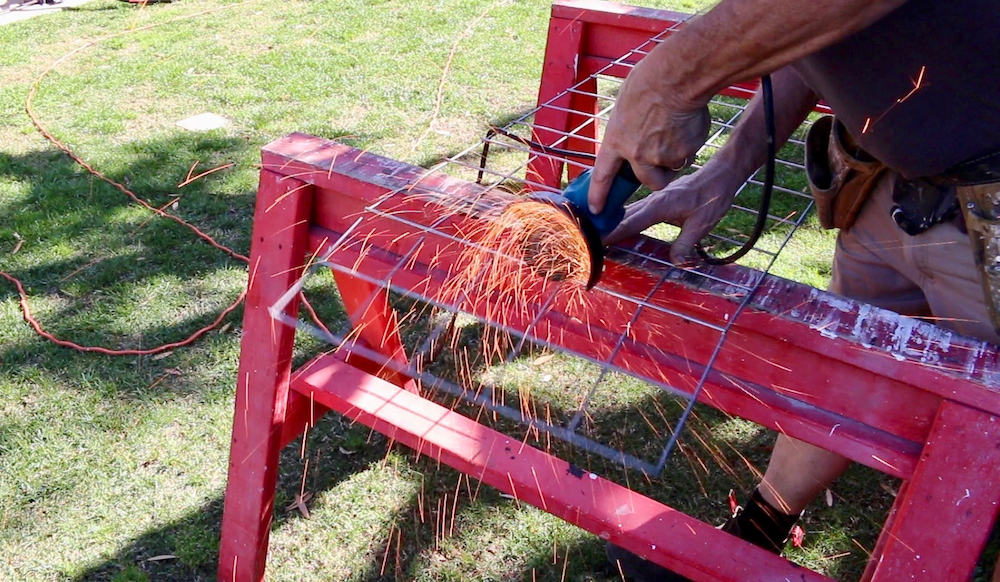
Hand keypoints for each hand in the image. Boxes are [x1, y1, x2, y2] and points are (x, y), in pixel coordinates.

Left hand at [587, 57, 710, 214]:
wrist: (676, 77)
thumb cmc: (649, 82)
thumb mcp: (626, 104)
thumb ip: (628, 127)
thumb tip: (634, 133)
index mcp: (616, 141)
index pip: (602, 176)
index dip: (599, 195)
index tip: (597, 209)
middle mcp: (637, 155)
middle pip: (650, 181)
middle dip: (658, 175)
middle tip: (664, 161)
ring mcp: (662, 156)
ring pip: (673, 166)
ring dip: (676, 155)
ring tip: (677, 127)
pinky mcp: (684, 152)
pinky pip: (689, 153)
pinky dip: (690, 143)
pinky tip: (688, 123)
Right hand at [603, 160, 742, 264]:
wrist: (720, 176)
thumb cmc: (713, 198)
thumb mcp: (702, 225)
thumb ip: (686, 244)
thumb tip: (676, 263)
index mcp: (659, 207)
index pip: (628, 224)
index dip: (611, 234)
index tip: (594, 242)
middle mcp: (652, 201)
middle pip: (622, 217)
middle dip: (604, 229)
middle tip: (587, 240)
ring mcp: (653, 198)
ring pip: (627, 212)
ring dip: (611, 222)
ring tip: (596, 234)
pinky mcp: (657, 198)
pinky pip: (635, 209)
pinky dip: (623, 217)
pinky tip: (617, 223)